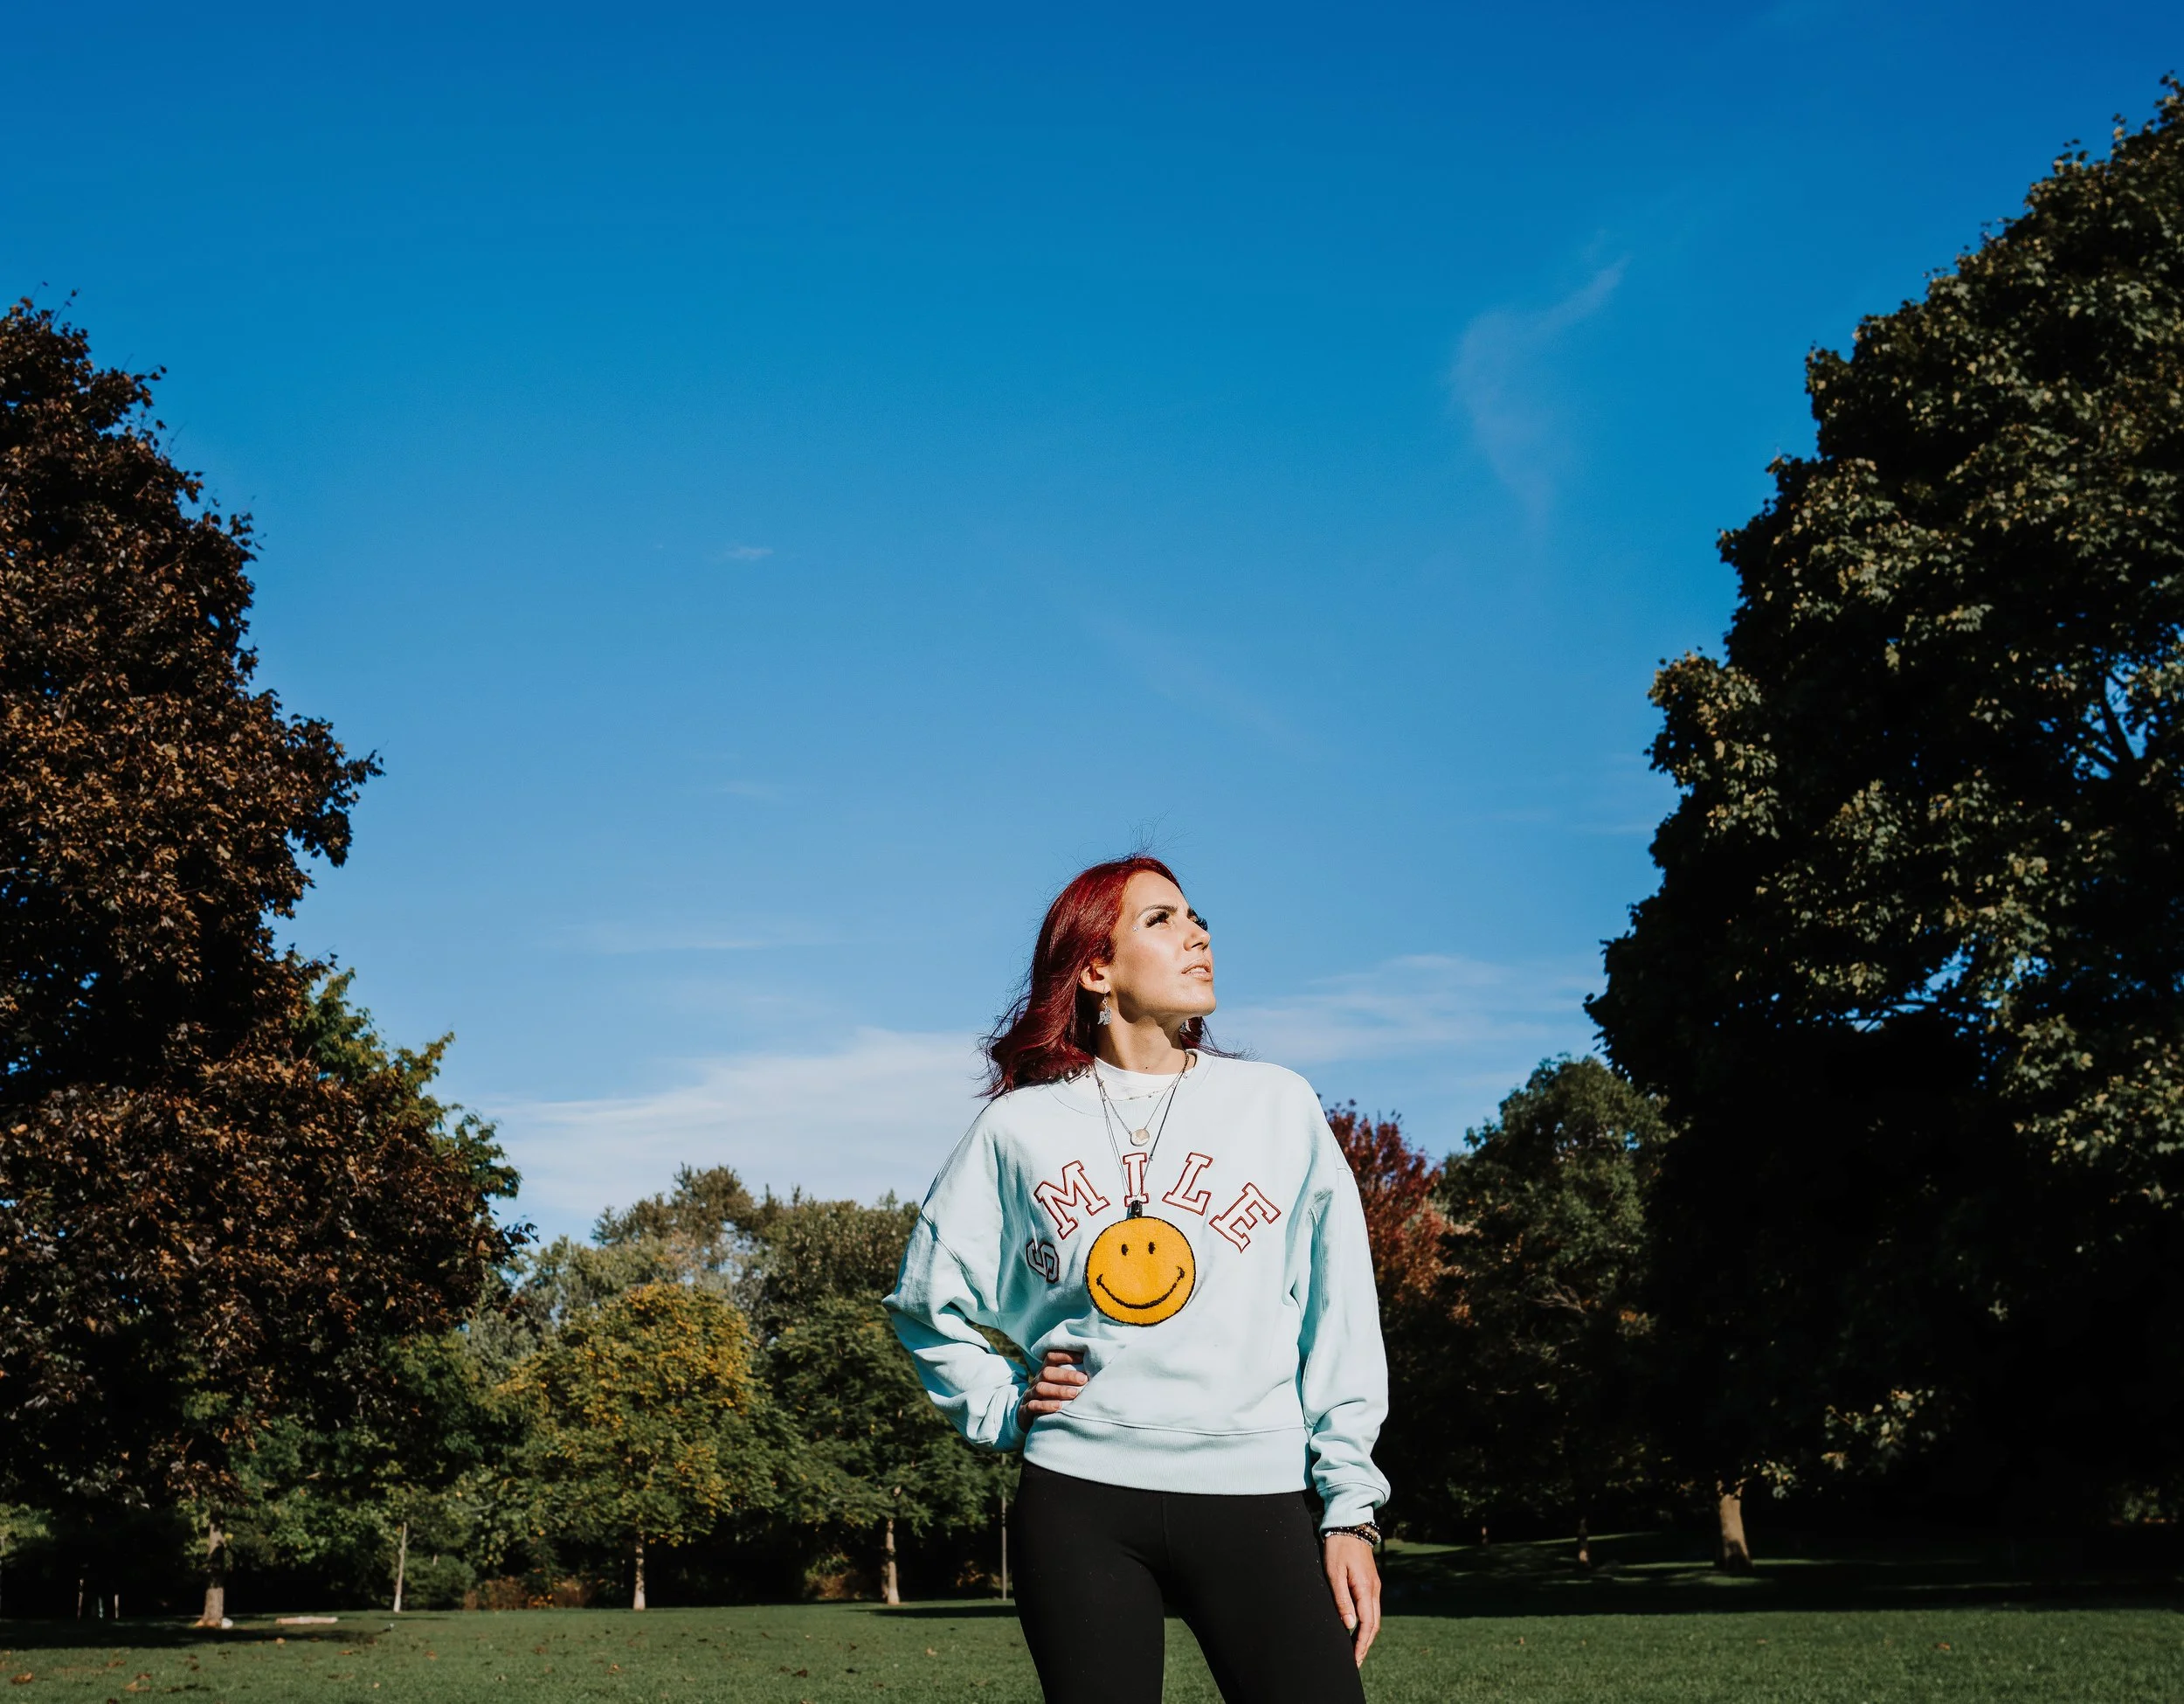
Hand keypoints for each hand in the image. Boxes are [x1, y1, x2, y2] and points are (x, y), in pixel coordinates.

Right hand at [1018, 1349, 1087, 1425]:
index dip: (1065, 1355)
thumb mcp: (1057, 1385)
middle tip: (1083, 1379)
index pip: (1051, 1357)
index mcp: (1044, 1372)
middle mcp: (1036, 1381)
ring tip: (1074, 1393)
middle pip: (1047, 1372)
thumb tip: (1094, 1371)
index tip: (1082, 1358)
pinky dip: (1046, 1405)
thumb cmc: (1050, 1398)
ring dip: (1058, 1390)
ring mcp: (1030, 1395)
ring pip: (1041, 1388)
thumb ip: (1071, 1378)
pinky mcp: (1025, 1410)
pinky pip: (1033, 1406)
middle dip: (1066, 1375)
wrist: (1027, 1417)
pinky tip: (1059, 1407)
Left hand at [1322, 1533, 1380, 1667]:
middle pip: (1373, 1625)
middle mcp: (1374, 1590)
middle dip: (1365, 1645)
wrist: (1350, 1524)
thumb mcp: (1334, 1572)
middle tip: (1355, 1663)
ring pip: (1374, 1618)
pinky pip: (1371, 1609)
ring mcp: (1374, 1586)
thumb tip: (1350, 1626)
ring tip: (1355, 1651)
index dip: (1360, 1645)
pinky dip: (1366, 1624)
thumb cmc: (1338, 1547)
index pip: (1366, 1625)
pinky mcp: (1370, 1582)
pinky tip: (1357, 1629)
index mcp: (1365, 1589)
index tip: (1354, 1661)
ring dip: (1366, 1636)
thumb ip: (1342, 1599)